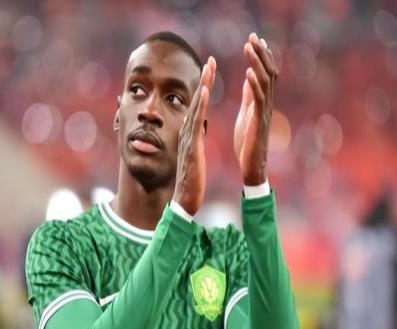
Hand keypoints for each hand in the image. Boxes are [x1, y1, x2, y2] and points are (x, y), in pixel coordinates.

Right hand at [173, 56, 215, 215]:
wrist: (185, 199)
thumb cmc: (191, 181)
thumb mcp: (194, 156)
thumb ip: (193, 141)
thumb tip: (193, 131)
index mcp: (189, 135)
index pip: (197, 107)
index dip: (203, 89)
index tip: (210, 72)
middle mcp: (186, 133)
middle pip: (195, 101)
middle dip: (204, 80)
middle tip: (211, 60)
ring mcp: (187, 139)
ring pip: (195, 107)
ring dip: (203, 86)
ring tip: (209, 67)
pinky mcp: (192, 147)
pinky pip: (196, 122)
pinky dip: (199, 105)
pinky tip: (204, 91)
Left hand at [234, 33, 277, 184]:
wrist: (251, 166)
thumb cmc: (247, 143)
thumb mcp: (246, 114)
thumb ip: (249, 96)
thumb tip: (248, 78)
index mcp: (262, 102)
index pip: (265, 74)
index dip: (261, 56)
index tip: (255, 39)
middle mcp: (267, 104)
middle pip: (268, 72)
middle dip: (261, 53)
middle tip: (253, 36)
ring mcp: (265, 112)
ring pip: (265, 82)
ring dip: (257, 63)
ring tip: (249, 46)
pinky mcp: (259, 122)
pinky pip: (259, 100)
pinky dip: (254, 85)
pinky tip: (248, 72)